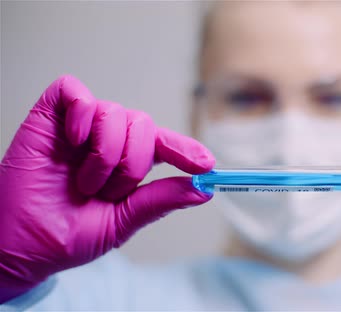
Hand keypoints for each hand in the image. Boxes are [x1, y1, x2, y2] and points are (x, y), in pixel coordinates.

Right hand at [0, 75, 214, 301]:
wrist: (21, 243)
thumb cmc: (67, 234)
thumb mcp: (121, 223)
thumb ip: (159, 201)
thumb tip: (204, 191)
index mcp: (127, 164)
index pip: (164, 144)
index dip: (186, 149)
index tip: (207, 165)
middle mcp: (107, 141)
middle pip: (143, 125)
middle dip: (132, 164)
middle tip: (104, 191)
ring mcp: (80, 126)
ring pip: (115, 113)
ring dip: (104, 154)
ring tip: (82, 181)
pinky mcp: (51, 115)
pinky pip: (76, 93)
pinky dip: (81, 116)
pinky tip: (72, 143)